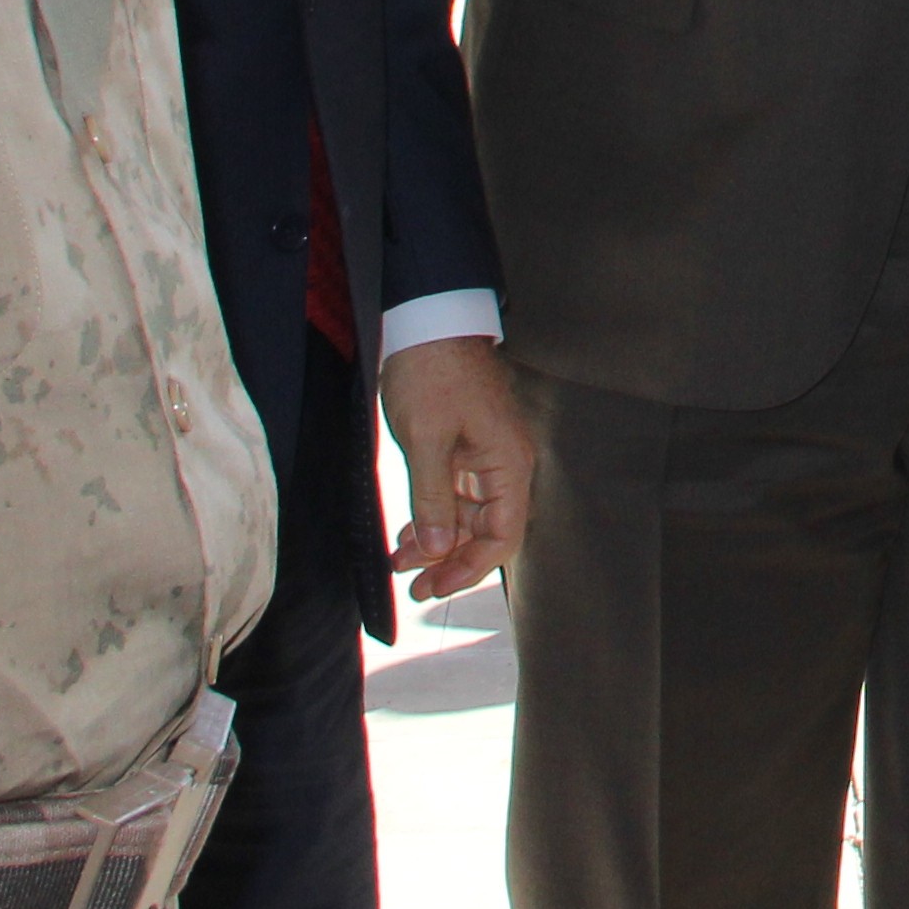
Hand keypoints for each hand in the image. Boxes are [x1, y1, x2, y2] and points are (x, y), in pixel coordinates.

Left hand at [375, 332, 537, 602]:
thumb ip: (433, 500)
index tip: (435, 586)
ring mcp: (485, 456)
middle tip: (414, 586)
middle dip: (451, 561)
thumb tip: (440, 551)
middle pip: (487, 530)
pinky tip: (408, 534)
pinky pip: (455, 496)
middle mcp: (504, 464)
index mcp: (507, 463)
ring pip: (468, 516)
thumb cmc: (432, 373)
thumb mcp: (427, 440)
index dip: (471, 567)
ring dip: (438, 542)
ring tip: (402, 563)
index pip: (503, 535)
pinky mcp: (465, 449)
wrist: (427, 322)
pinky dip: (433, 517)